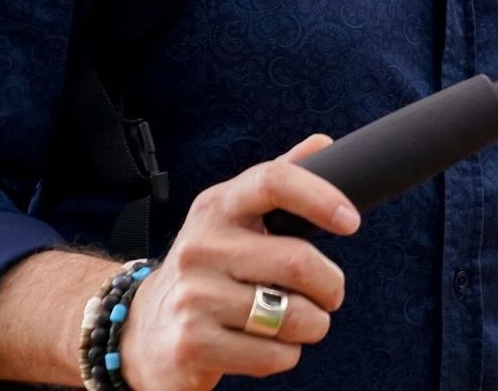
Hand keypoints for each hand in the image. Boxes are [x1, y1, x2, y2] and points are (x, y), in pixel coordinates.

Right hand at [116, 134, 359, 389]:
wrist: (144, 330)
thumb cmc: (211, 268)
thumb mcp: (233, 219)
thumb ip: (278, 182)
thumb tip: (325, 143)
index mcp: (218, 206)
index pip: (273, 180)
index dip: (321, 197)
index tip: (352, 221)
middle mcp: (200, 246)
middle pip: (296, 260)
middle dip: (330, 285)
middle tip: (330, 294)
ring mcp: (193, 296)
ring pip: (291, 314)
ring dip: (313, 324)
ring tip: (303, 322)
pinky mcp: (193, 345)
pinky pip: (273, 354)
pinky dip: (288, 354)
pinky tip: (270, 345)